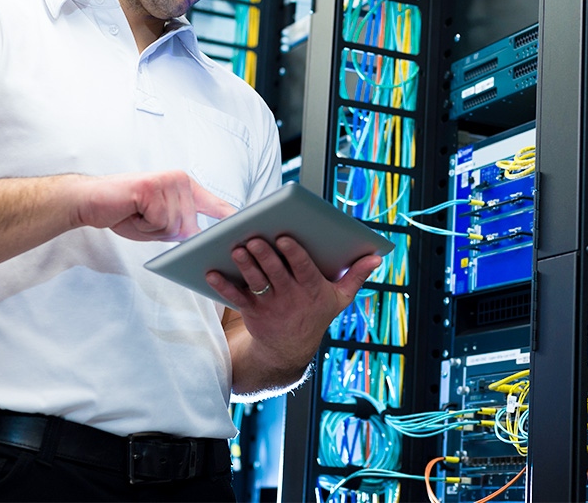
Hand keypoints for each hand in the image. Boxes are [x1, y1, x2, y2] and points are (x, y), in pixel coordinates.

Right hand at [74, 170, 235, 240]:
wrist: (91, 200)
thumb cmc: (125, 212)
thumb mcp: (160, 224)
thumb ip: (181, 228)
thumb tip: (199, 239)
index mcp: (185, 187)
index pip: (214, 204)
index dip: (231, 216)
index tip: (249, 224)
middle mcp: (180, 180)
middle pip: (189, 226)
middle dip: (164, 232)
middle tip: (143, 218)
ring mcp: (167, 182)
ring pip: (174, 226)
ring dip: (152, 228)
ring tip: (137, 214)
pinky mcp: (152, 187)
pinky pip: (159, 221)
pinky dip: (144, 224)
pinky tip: (131, 212)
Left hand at [207, 235, 381, 391]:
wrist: (290, 350)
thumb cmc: (316, 313)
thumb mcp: (340, 298)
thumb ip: (356, 275)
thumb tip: (377, 256)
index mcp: (312, 289)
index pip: (303, 268)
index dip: (294, 254)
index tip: (285, 237)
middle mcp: (290, 297)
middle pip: (275, 273)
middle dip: (264, 255)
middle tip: (254, 238)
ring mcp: (269, 305)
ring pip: (255, 282)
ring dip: (244, 265)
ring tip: (236, 248)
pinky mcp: (251, 311)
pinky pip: (235, 297)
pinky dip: (222, 285)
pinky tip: (210, 272)